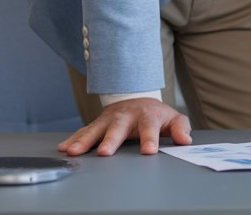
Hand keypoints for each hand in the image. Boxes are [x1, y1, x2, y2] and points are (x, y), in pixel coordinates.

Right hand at [58, 98, 191, 156]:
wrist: (137, 98)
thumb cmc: (155, 114)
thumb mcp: (172, 119)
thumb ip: (180, 128)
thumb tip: (185, 140)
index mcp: (147, 116)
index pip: (150, 127)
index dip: (150, 139)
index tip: (149, 151)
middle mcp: (126, 116)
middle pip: (118, 128)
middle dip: (111, 140)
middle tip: (105, 152)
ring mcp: (110, 119)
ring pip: (96, 129)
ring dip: (84, 140)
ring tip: (74, 152)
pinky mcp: (97, 123)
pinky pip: (84, 131)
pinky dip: (73, 139)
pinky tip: (64, 147)